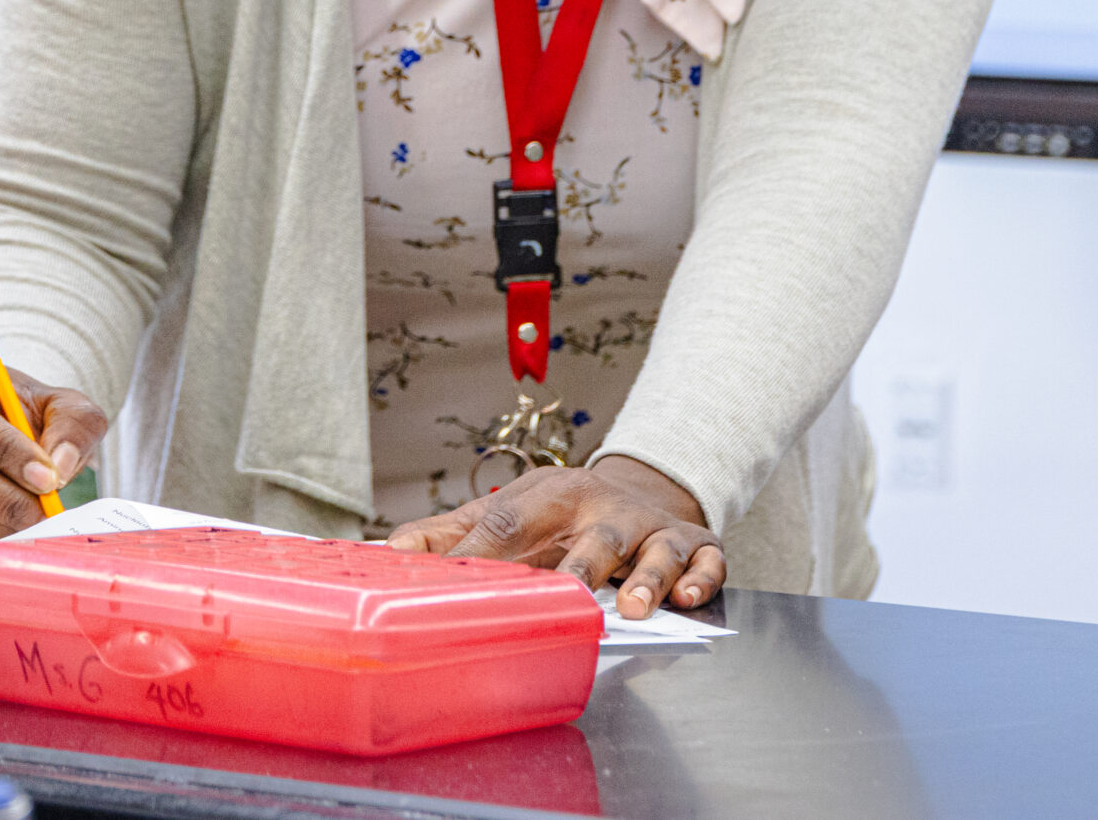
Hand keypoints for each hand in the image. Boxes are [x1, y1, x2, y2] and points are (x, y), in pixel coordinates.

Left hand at [387, 454, 725, 617]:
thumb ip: (450, 534)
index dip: (482, 550)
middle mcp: (605, 511)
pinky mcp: (697, 548)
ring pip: (655, 551)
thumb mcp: (506, 511)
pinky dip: (700, 578)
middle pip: (594, 537)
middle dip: (582, 566)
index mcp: (552, 497)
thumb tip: (390, 552)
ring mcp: (653, 531)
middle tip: (568, 593)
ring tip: (635, 607)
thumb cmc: (560, 513)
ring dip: (646, 578)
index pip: (512, 522)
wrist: (636, 490)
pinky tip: (684, 598)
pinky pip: (707, 562)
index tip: (457, 579)